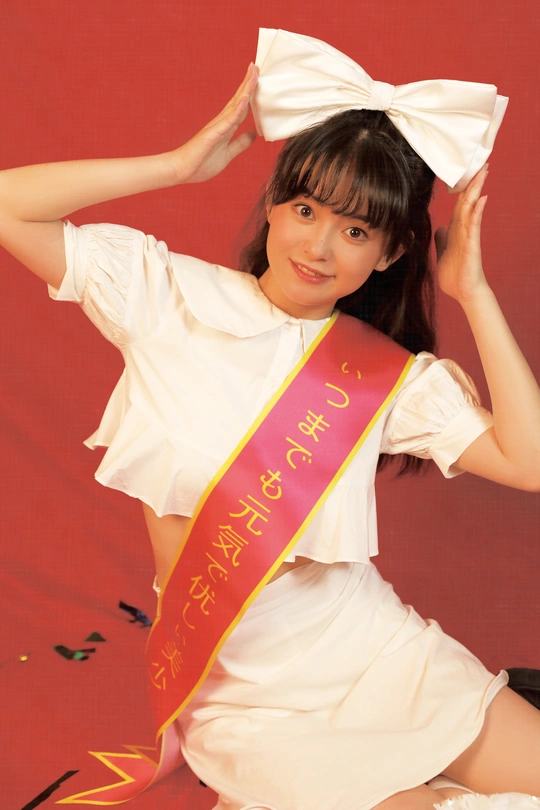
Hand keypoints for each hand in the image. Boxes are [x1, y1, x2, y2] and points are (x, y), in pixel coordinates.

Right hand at [169, 64, 258, 184]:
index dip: (250, 93)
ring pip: (235, 105)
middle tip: (257, 66)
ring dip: (245, 89)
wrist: (182, 171)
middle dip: (249, 83)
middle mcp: (222, 122)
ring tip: (253, 73)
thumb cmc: (201, 163)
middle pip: (239, 100)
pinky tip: (245, 99)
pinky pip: (228, 121)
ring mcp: (217, 126)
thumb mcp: (228, 154)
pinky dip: (237, 109)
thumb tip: (253, 133)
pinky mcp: (212, 134)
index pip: (242, 107)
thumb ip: (240, 143)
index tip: (258, 78)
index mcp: (226, 127)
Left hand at [434, 166, 490, 303]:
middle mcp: (464, 230)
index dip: (463, 189)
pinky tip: (480, 199)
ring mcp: (469, 236)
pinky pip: (474, 226)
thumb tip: (440, 229)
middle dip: (473, 183)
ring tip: (483, 172)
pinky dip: (477, 212)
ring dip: (476, 190)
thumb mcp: (444, 252)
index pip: (460, 205)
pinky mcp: (472, 245)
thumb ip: (443, 239)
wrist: (463, 292)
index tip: (468, 172)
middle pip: (468, 201)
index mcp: (456, 231)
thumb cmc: (455, 275)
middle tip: (482, 164)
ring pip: (472, 209)